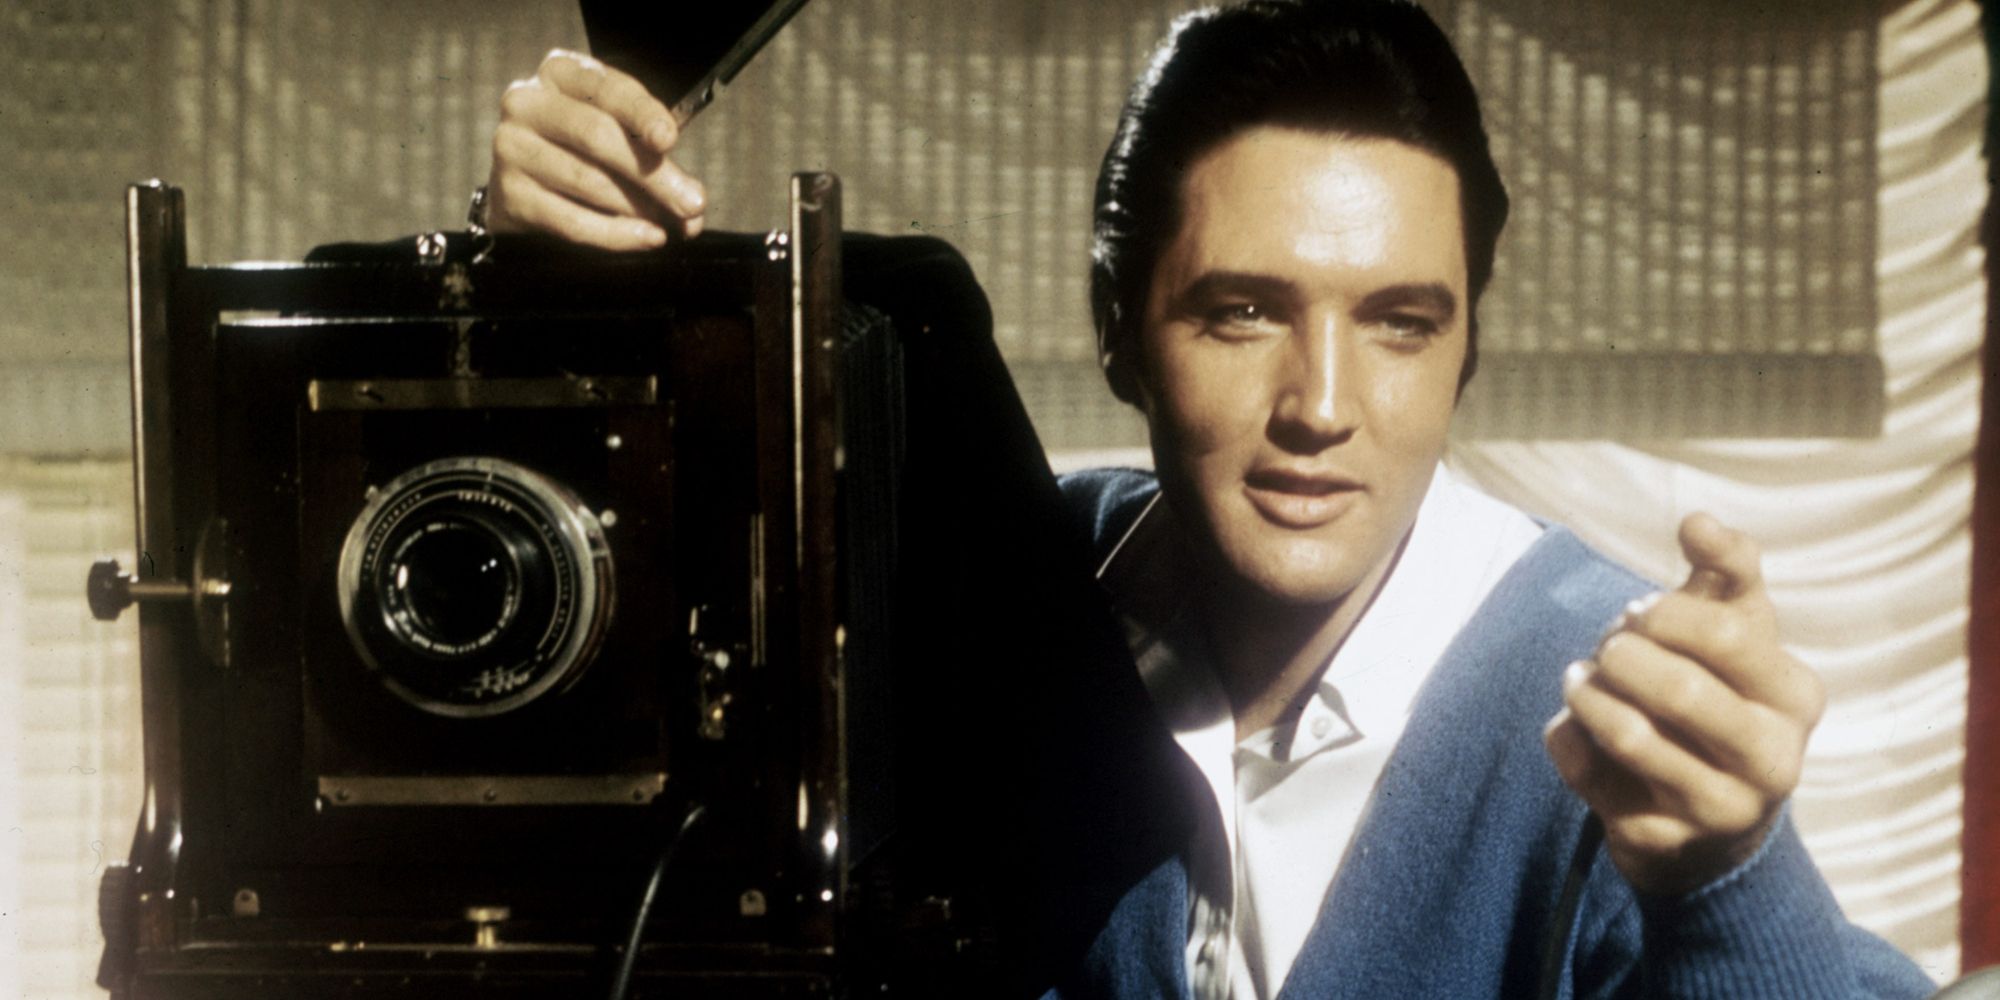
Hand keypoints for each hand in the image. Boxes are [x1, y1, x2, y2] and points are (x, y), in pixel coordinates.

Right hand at [485, 49, 707, 249]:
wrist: (526, 188)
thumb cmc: (583, 151)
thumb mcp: (618, 133)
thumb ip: (654, 157)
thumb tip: (692, 204)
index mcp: (561, 73)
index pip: (606, 89)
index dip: (641, 113)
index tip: (668, 139)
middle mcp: (527, 103)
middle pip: (596, 135)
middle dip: (652, 174)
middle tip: (692, 203)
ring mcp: (511, 147)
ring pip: (587, 181)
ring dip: (639, 208)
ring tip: (672, 224)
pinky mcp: (509, 195)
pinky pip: (572, 221)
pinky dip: (616, 234)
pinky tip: (647, 238)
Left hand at [1543, 513, 1825, 895]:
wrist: (1709, 822)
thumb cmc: (1720, 698)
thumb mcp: (1738, 632)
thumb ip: (1726, 570)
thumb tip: (1697, 519)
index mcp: (1796, 695)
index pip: (1729, 633)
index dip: (1665, 612)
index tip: (1635, 609)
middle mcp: (1773, 760)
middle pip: (1679, 687)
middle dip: (1622, 653)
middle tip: (1605, 647)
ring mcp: (1720, 809)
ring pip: (1629, 733)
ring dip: (1586, 692)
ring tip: (1580, 678)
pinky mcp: (1663, 841)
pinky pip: (1585, 772)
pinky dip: (1565, 735)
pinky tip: (1574, 726)